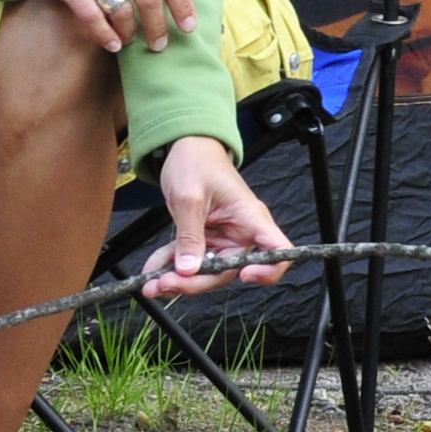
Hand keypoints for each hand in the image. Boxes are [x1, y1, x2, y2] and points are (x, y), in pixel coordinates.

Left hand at [139, 136, 292, 299]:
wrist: (185, 147)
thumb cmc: (196, 161)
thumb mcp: (189, 197)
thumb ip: (190, 235)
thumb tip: (189, 269)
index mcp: (250, 217)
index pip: (278, 250)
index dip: (268, 270)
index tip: (244, 276)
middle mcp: (241, 231)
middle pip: (230, 270)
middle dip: (198, 281)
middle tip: (167, 283)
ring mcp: (223, 238)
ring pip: (207, 271)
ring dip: (179, 279)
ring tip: (152, 284)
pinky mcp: (205, 239)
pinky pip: (191, 261)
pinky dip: (171, 267)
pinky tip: (153, 269)